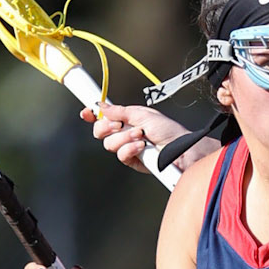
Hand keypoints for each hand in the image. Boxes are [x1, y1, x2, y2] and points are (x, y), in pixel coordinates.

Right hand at [83, 101, 200, 172]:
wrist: (182, 151)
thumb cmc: (170, 131)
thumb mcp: (144, 115)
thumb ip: (121, 111)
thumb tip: (103, 106)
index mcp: (129, 119)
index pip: (105, 116)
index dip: (93, 114)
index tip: (86, 112)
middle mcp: (126, 133)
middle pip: (100, 131)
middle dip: (106, 126)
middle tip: (118, 125)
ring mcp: (128, 148)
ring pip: (109, 144)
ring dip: (124, 138)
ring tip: (141, 136)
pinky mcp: (133, 161)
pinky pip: (121, 155)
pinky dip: (130, 149)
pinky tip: (141, 147)